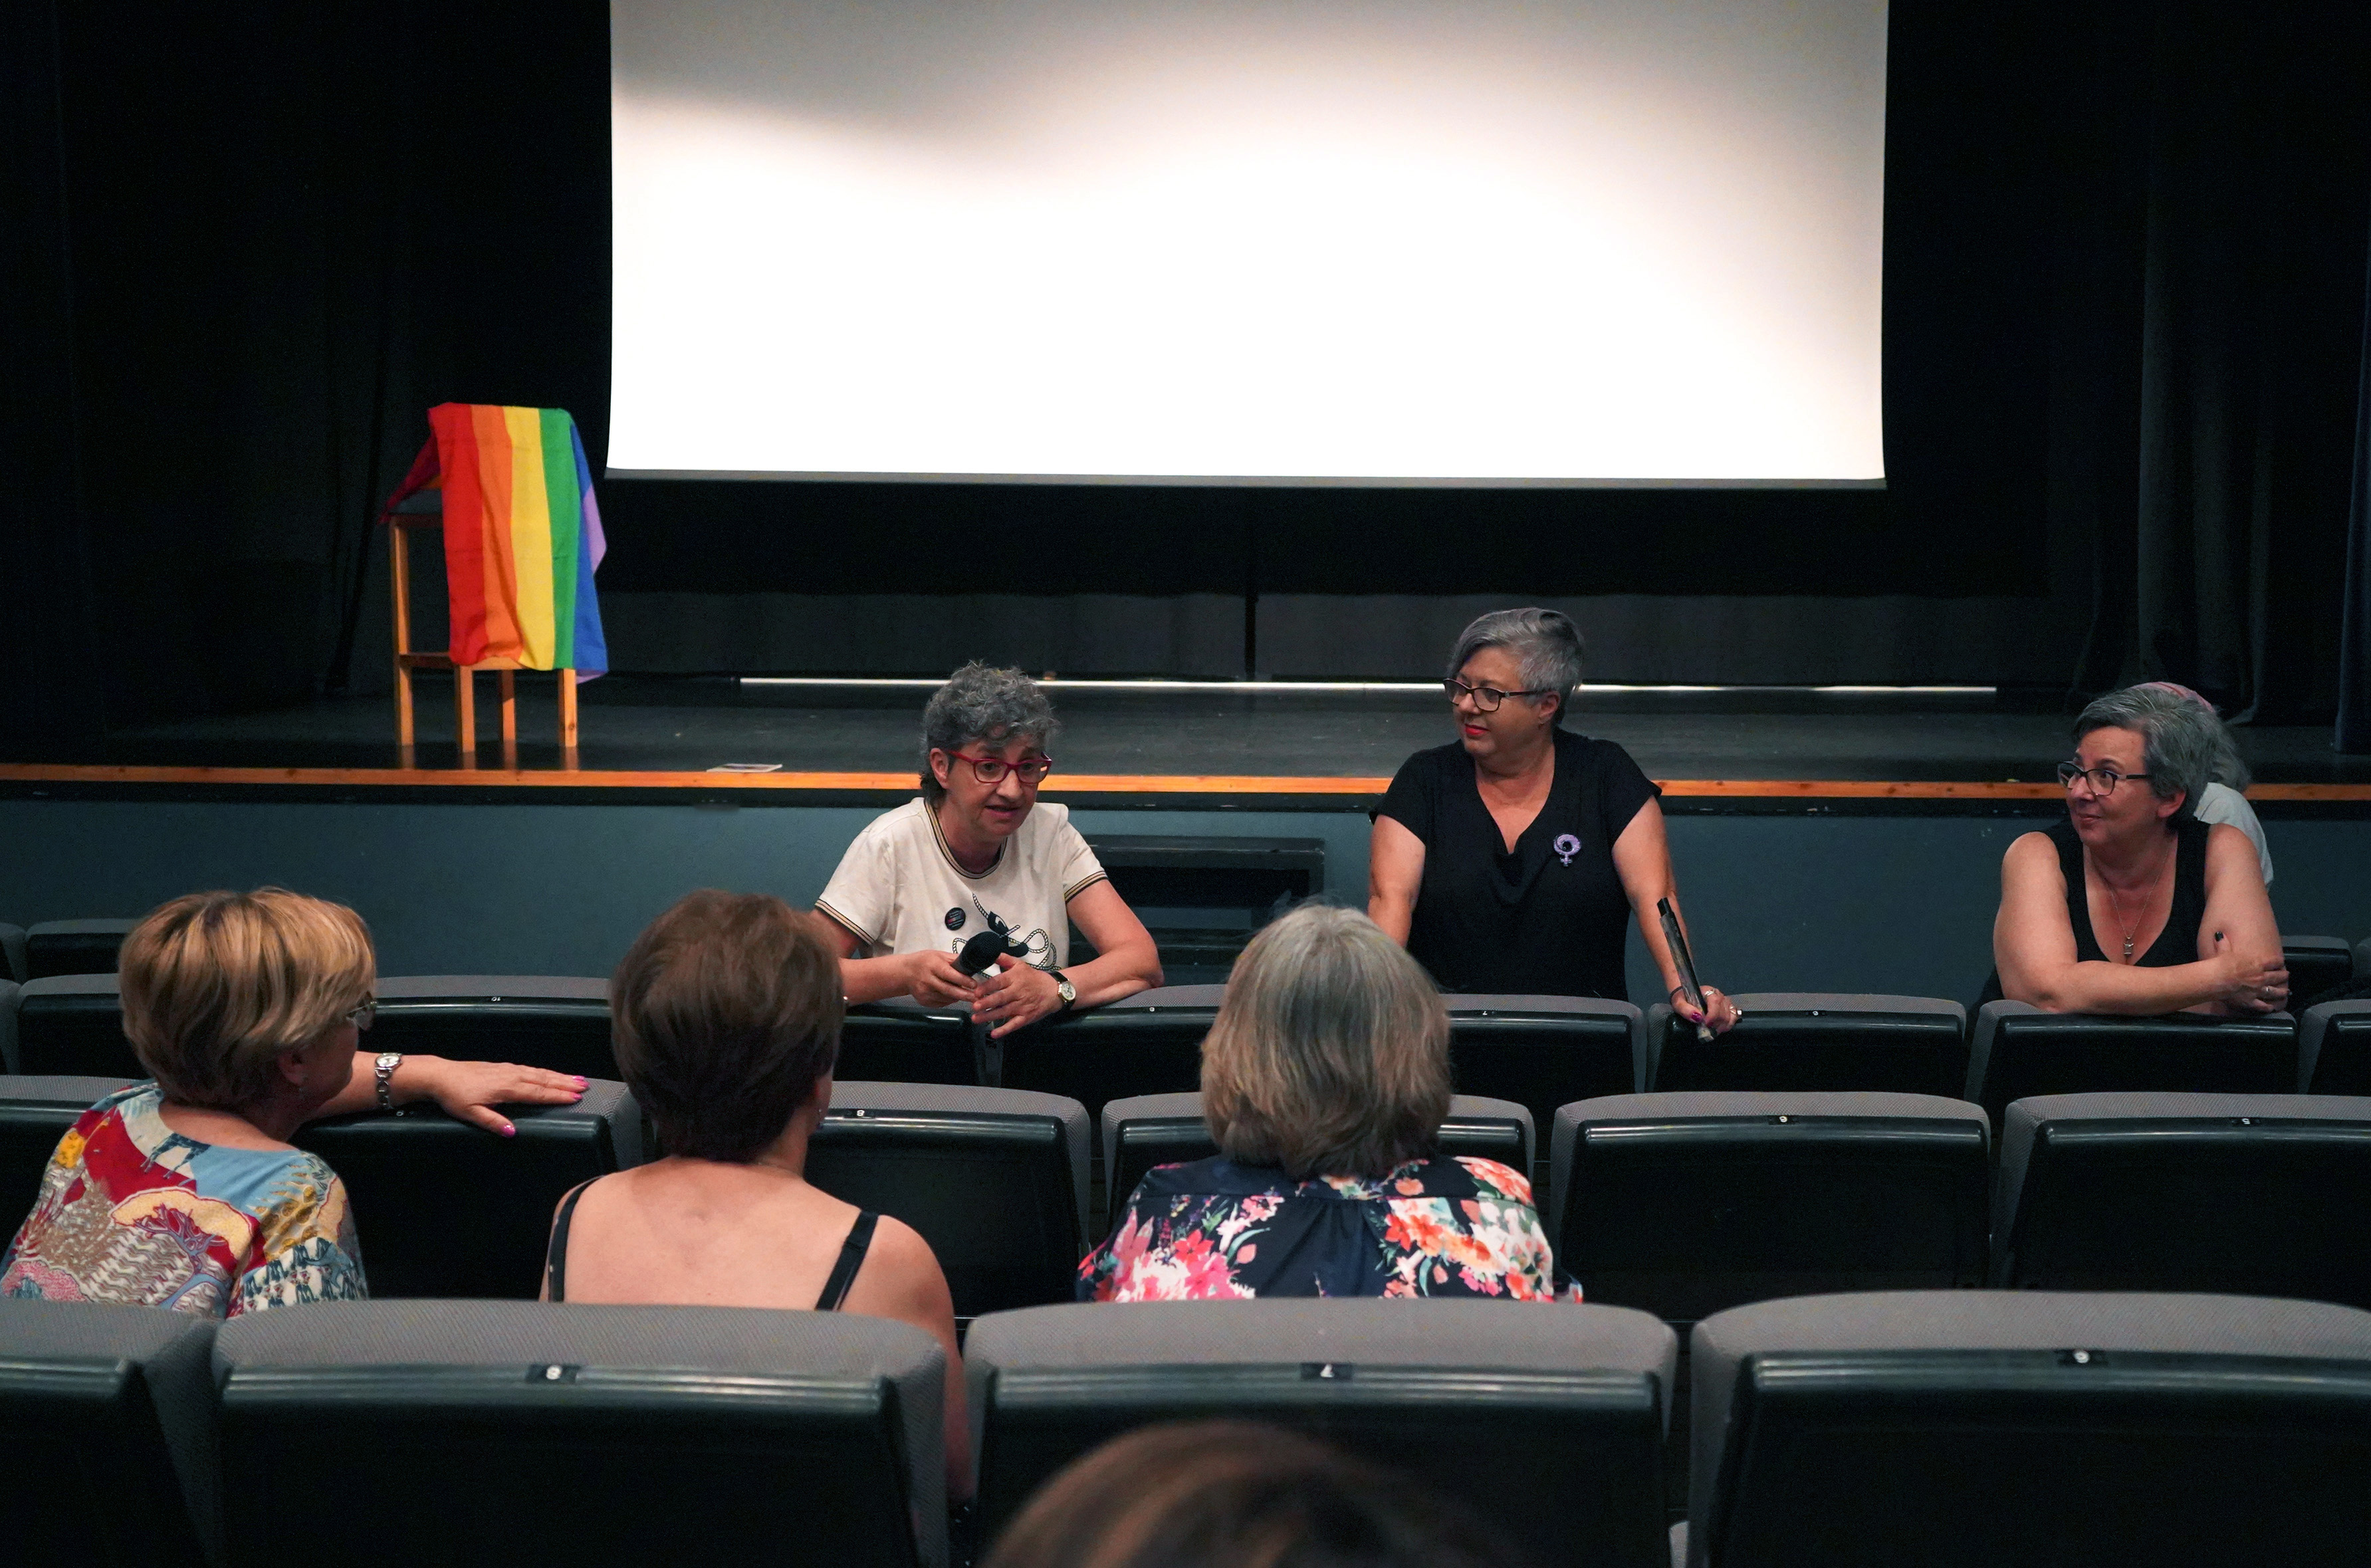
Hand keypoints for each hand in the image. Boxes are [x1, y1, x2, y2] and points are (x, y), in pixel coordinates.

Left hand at [397, 1055, 584, 1136]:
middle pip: (543, 1080)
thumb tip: (513, 1132)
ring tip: (576, 1078)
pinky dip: (544, 1071)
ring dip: (559, 1075)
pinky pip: (530, 1068)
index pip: (537, 1093)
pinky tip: (550, 1073)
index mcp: (506, 1088)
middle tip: (585, 1086)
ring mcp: (507, 1069)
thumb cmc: (455, 1096)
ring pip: (539, 1072)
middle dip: (565, 1083)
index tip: (575, 1097)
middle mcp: (511, 1076)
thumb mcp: (470, 1114)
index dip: (557, 1095)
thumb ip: (493, 1122)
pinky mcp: (502, 1067)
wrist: (440, 1075)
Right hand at [904, 948, 981, 1006]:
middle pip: (949, 990)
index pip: (950, 975)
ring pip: (946, 998)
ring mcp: (925, 993)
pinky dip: (950, 1000)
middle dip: (965, 995)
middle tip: (977, 997)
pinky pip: (941, 1003)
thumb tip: (970, 963)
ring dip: (958, 998)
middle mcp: (927, 980)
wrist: (905, 973)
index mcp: (933, 966)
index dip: (963, 980)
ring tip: (968, 996)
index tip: (974, 984)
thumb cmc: (923, 962)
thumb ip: (954, 960)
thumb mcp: (938, 955)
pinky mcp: (924, 1001)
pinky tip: (953, 996)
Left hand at [973, 954, 1063, 1037]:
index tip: (976, 991)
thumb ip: (1003, 959)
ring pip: (1004, 1012)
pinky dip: (1005, 1030)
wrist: (1054, 991)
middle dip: (987, 1003)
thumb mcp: (1019, 964)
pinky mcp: (1026, 1017)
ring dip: (989, 1016)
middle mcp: (1018, 992)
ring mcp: (1022, 1006)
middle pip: (1000, 998)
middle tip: (974, 1006)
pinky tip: (994, 1034)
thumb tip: (988, 952)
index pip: (999, 982)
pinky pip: (1014, 1024)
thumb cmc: (1033, 977)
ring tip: (976, 1019)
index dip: (987, 987)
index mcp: (1015, 978)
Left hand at [1672, 984, 1742, 1035]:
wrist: (1686, 996)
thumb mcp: (1678, 1003)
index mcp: (1707, 991)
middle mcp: (1719, 995)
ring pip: (1730, 1015)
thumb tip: (1697, 1017)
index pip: (1715, 1002)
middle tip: (1706, 1030)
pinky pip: (1734, 1017)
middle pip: (1723, 1012)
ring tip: (1712, 1031)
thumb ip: (1685, 1010)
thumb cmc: (1683, 999)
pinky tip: (1720, 1028)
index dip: (1712, 1015)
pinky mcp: (1728, 1007)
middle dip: (1715, 1024)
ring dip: (1722, 1026)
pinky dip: (1728, 1025)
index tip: (1706, 1024)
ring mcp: (1725, 1001)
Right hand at [2209, 932, 2287, 1013]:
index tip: (2281, 962)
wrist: (2217, 979)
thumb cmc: (2221, 963)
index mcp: (2256, 964)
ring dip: (2281, 992)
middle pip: (2276, 977)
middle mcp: (2261, 977)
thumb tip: (2219, 935)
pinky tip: (2271, 1007)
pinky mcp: (2251, 1001)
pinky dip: (2267, 1007)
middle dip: (2283, 976)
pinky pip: (2262, 1005)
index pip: (2272, 962)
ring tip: (2286, 992)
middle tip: (2287, 975)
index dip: (2278, 962)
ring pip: (2274, 992)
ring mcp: (2257, 990)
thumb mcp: (2223, 950)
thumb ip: (2224, 943)